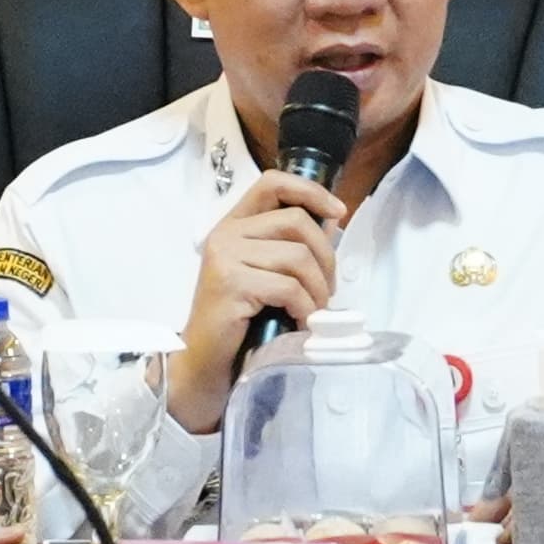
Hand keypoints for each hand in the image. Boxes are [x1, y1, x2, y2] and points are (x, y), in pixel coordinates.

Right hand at [165, 172, 345, 437]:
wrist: (205, 360)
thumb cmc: (239, 319)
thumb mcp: (265, 273)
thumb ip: (290, 246)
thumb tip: (332, 224)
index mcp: (234, 224)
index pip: (273, 183)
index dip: (310, 191)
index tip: (338, 212)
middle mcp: (226, 233)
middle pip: (296, 221)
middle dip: (325, 256)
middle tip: (328, 289)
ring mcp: (225, 257)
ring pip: (297, 257)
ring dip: (317, 289)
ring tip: (314, 311)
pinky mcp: (231, 283)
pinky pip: (288, 287)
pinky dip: (305, 308)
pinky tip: (301, 322)